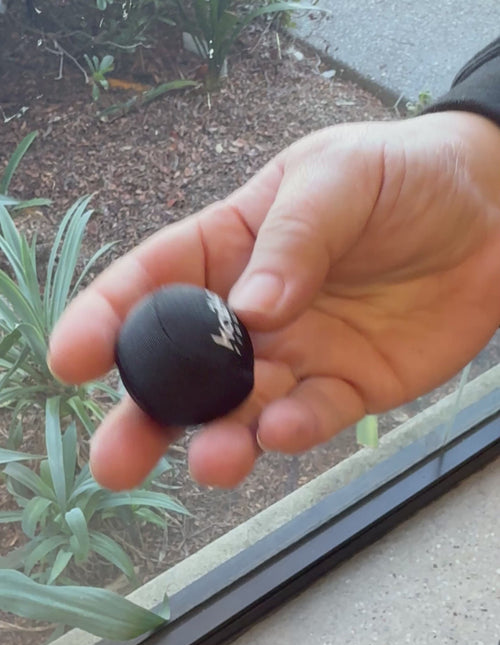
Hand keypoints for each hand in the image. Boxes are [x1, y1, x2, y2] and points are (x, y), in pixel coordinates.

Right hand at [48, 111, 499, 488]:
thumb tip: (251, 309)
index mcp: (229, 248)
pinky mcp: (345, 389)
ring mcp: (295, 356)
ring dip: (219, 441)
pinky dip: (292, 431)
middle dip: (147, 415)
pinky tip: (281, 431)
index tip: (74, 357)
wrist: (491, 217)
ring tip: (210, 462)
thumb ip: (294, 240)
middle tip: (113, 459)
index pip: (153, 283)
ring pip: (241, 411)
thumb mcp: (339, 180)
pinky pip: (311, 418)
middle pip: (183, 371)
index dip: (109, 320)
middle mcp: (251, 312)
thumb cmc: (402, 178)